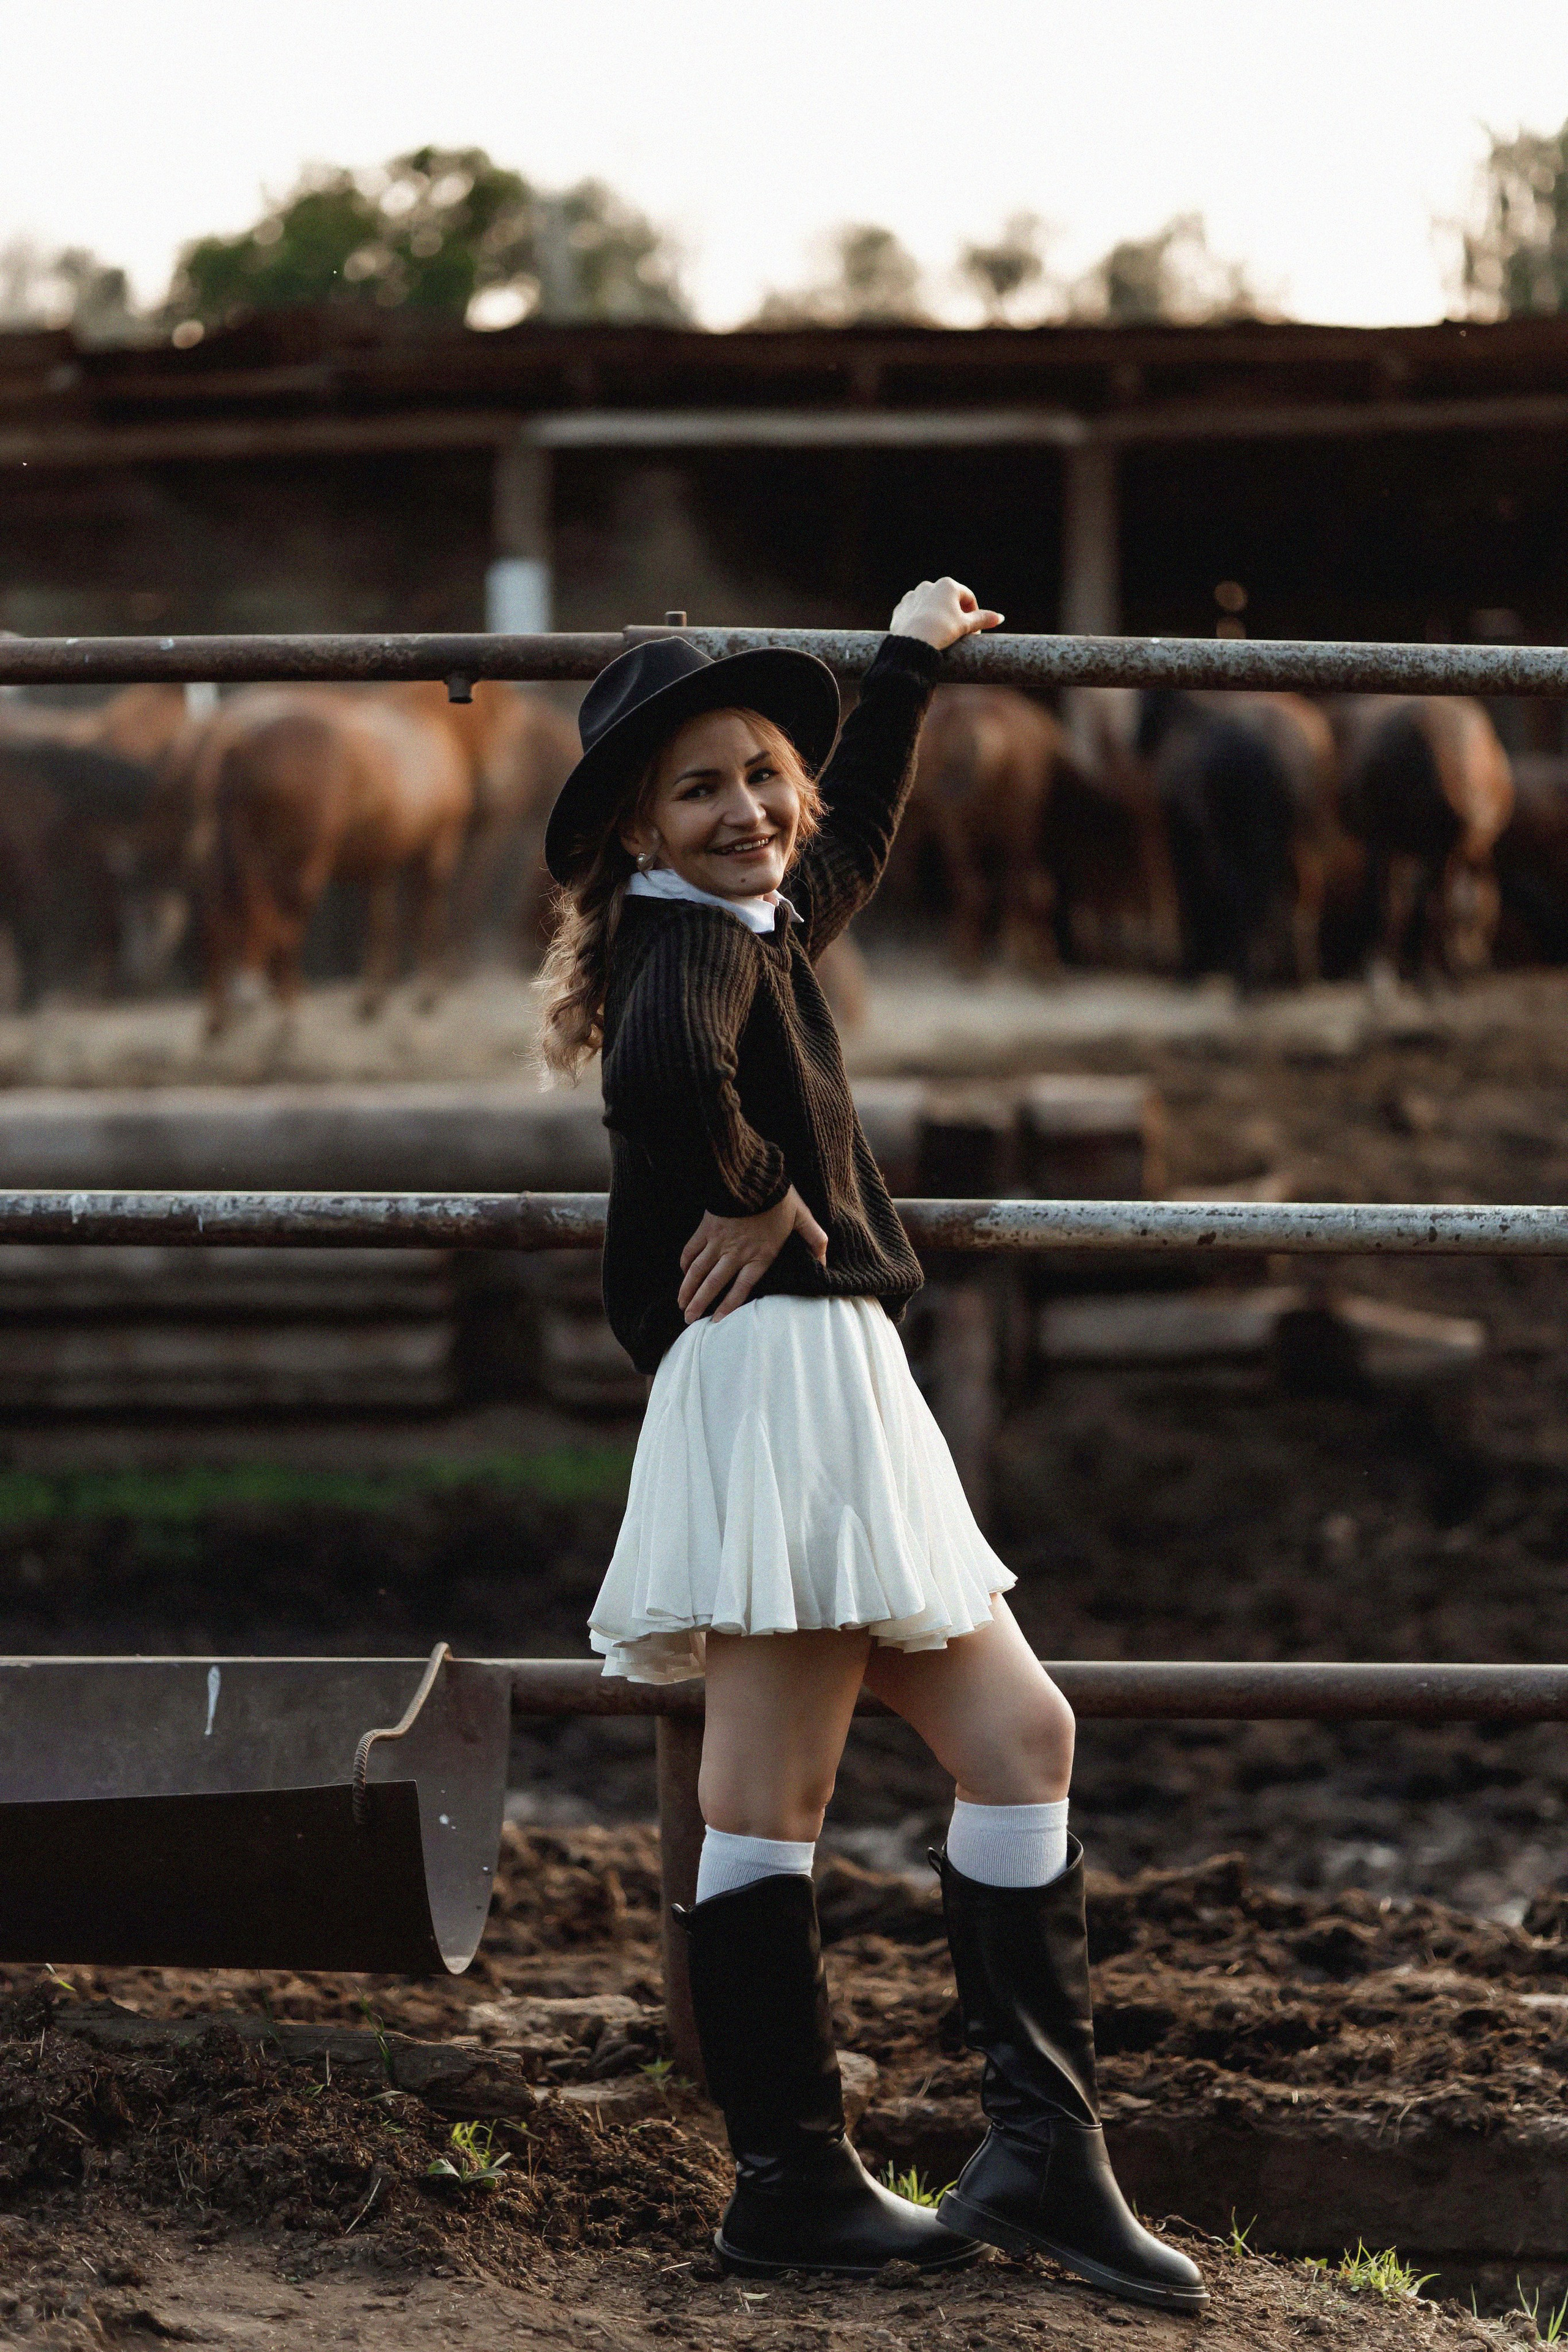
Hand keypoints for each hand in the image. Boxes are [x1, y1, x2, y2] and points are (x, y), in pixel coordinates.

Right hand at [678, 1185, 828, 1323]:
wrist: (753, 1175)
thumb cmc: (780, 1197)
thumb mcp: (803, 1218)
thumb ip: (815, 1240)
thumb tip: (825, 1262)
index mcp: (760, 1255)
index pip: (742, 1289)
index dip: (728, 1307)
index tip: (717, 1322)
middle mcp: (736, 1253)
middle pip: (714, 1284)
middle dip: (700, 1304)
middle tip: (689, 1320)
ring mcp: (718, 1241)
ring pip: (698, 1271)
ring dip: (688, 1289)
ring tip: (681, 1305)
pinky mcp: (707, 1227)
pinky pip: (692, 1249)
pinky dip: (686, 1263)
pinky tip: (683, 1273)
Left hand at [889, 577, 1002, 650]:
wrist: (911, 643)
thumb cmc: (941, 630)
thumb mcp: (965, 625)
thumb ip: (983, 619)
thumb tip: (1000, 617)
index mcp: (947, 585)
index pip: (968, 597)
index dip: (974, 615)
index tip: (975, 630)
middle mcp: (928, 585)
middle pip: (949, 600)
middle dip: (956, 615)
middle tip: (959, 633)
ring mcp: (913, 596)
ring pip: (931, 606)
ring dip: (938, 617)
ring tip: (941, 634)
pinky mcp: (901, 608)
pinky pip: (916, 613)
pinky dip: (922, 620)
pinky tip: (925, 633)